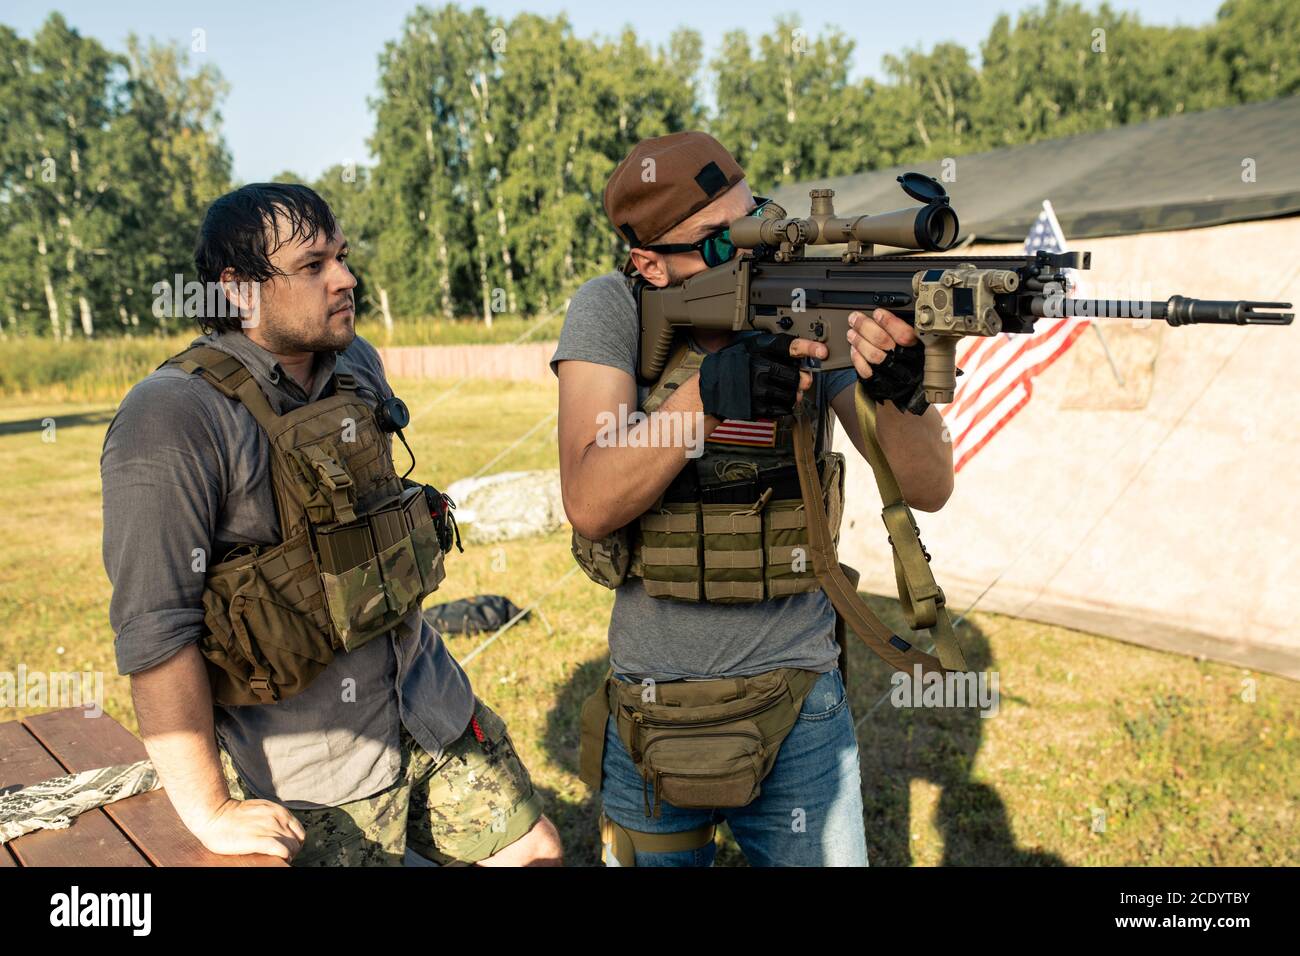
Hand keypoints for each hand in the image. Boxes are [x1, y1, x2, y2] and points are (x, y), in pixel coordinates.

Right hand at [190, 797, 306, 861]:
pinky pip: (281, 850)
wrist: (214, 815)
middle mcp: (277, 819)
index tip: (286, 851)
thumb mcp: (261, 810)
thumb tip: (282, 834)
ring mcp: (269, 828)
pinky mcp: (259, 839)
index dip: (295, 844)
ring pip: (291, 847)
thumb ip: (273, 818)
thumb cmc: (233, 816)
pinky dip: (282, 856)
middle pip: (297, 842)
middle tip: (280, 858)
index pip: (300, 833)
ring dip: (287, 856)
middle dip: (292, 852)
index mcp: (279, 812)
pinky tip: (275, 859)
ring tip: (276, 859)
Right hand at [699, 334, 825, 420]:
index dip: (808, 348)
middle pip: (797, 377)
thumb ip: (774, 350)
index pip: (789, 346)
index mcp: (758, 349)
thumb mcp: (749, 347)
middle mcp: (759, 368)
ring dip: (793, 394)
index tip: (822, 352)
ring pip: (793, 394)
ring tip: (782, 389)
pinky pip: (783, 408)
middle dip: (802, 380)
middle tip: (800, 379)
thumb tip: (804, 357)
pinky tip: (774, 399)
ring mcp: (758, 390)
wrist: (711, 388)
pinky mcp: (757, 407)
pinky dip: (784, 405)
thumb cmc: (733, 365)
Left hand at [848, 309, 927, 413]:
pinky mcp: (880, 384)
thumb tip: (882, 314)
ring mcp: (892, 375)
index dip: (889, 322)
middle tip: (855, 318)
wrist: (910, 388)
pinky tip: (854, 349)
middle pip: (882, 341)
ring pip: (873, 355)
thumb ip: (901, 330)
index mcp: (917, 349)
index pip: (904, 334)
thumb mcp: (914, 344)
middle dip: (865, 326)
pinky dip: (857, 358)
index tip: (877, 313)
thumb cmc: (910, 360)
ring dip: (859, 341)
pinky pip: (865, 370)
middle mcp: (906, 363)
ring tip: (851, 332)